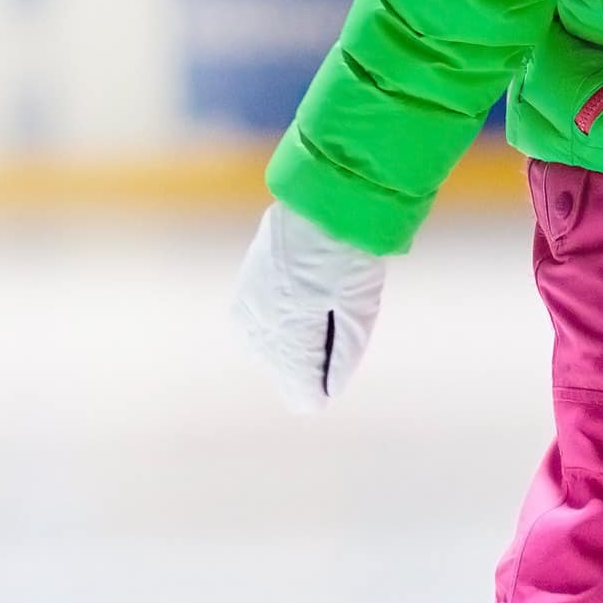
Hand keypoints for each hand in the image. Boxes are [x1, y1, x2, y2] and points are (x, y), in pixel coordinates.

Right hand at [232, 201, 387, 412]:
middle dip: (311, 361)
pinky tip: (299, 303)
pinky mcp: (243, 294)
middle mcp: (258, 332)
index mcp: (288, 341)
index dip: (325, 385)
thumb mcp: (359, 312)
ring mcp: (245, 312)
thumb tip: (326, 394)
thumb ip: (343, 357)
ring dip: (294, 343)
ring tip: (317, 306)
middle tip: (332, 317)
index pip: (302, 396)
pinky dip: (280, 327)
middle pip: (285, 376)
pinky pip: (259, 332)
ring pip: (269, 355)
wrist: (320, 206)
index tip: (341, 354)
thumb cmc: (348, 260)